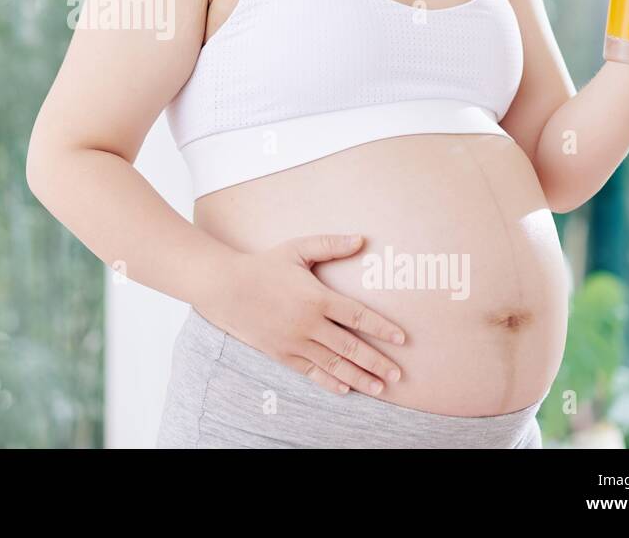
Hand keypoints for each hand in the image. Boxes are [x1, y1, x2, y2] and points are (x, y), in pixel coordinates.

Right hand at [194, 234, 405, 396]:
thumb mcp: (297, 249)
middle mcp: (308, 323)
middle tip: (398, 375)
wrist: (226, 288)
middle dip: (377, 362)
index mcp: (317, 297)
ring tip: (380, 387)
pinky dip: (329, 381)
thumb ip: (330, 245)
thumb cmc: (264, 265)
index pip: (358, 316)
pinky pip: (310, 372)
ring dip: (359, 377)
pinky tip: (345, 389)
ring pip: (334, 364)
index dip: (382, 328)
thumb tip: (361, 239)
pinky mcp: (282, 354)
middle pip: (351, 347)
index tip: (402, 339)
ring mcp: (295, 342)